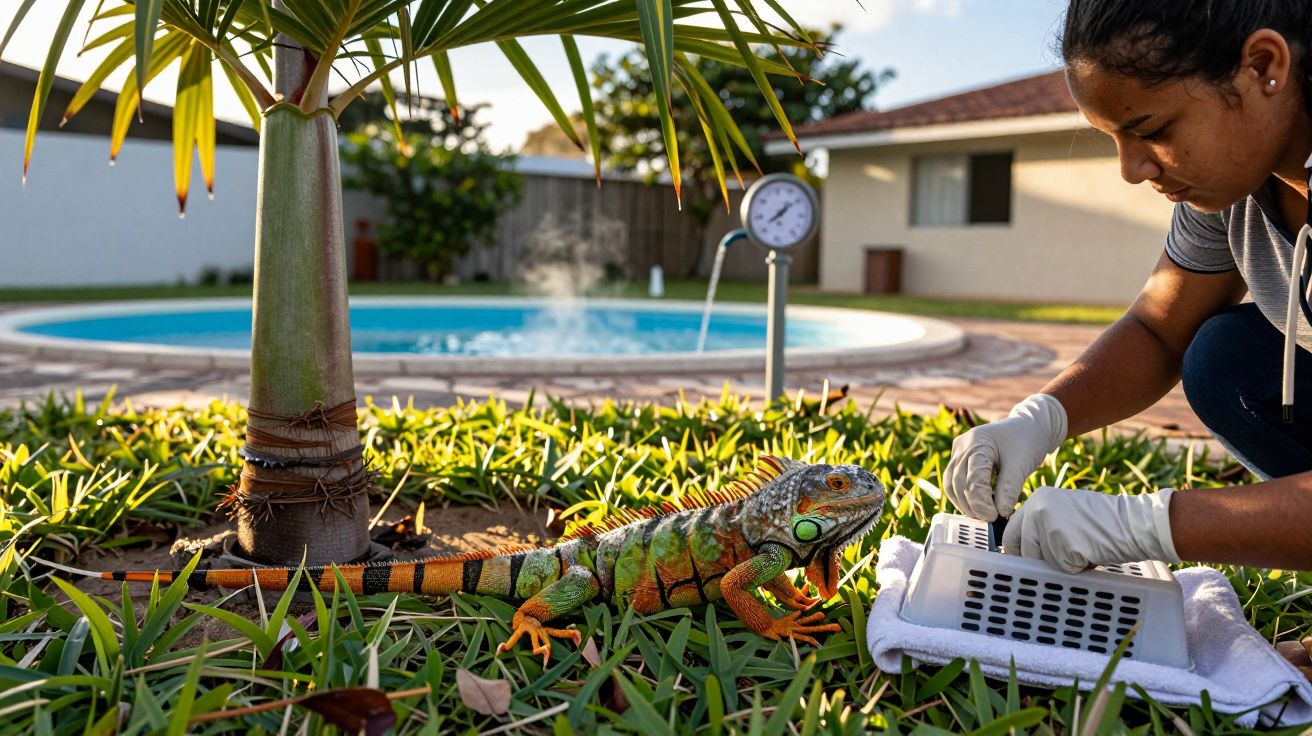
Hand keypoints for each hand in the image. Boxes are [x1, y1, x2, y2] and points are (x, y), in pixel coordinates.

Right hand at [943, 393, 1067, 520]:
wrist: (1028, 426)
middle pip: (957, 483)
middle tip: (989, 520)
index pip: (972, 479)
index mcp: (977, 443)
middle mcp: (962, 446)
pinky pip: (954, 480)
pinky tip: (978, 506)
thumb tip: (1000, 513)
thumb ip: (1009, 488)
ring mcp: (958, 451)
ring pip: (951, 484)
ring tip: (983, 515)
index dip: (981, 502)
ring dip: (964, 503)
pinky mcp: (960, 458)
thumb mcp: (1022, 464)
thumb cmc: (1027, 441)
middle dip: (971, 505)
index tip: (995, 517)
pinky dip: (964, 496)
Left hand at [1000, 486, 1180, 573]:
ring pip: (1043, 560)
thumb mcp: (1064, 512)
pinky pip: (1063, 567)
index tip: (1021, 559)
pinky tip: (1091, 553)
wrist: (1133, 523)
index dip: (1016, 549)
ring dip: (1062, 562)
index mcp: (1037, 499)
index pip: (1011, 530)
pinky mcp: (1064, 544)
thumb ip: (1042, 525)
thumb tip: (1024, 549)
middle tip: (1062, 558)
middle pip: (1023, 548)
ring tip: (1083, 548)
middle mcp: (1038, 509)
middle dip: (1038, 560)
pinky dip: (1076, 567)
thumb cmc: (1102, 522)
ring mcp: (1050, 526)